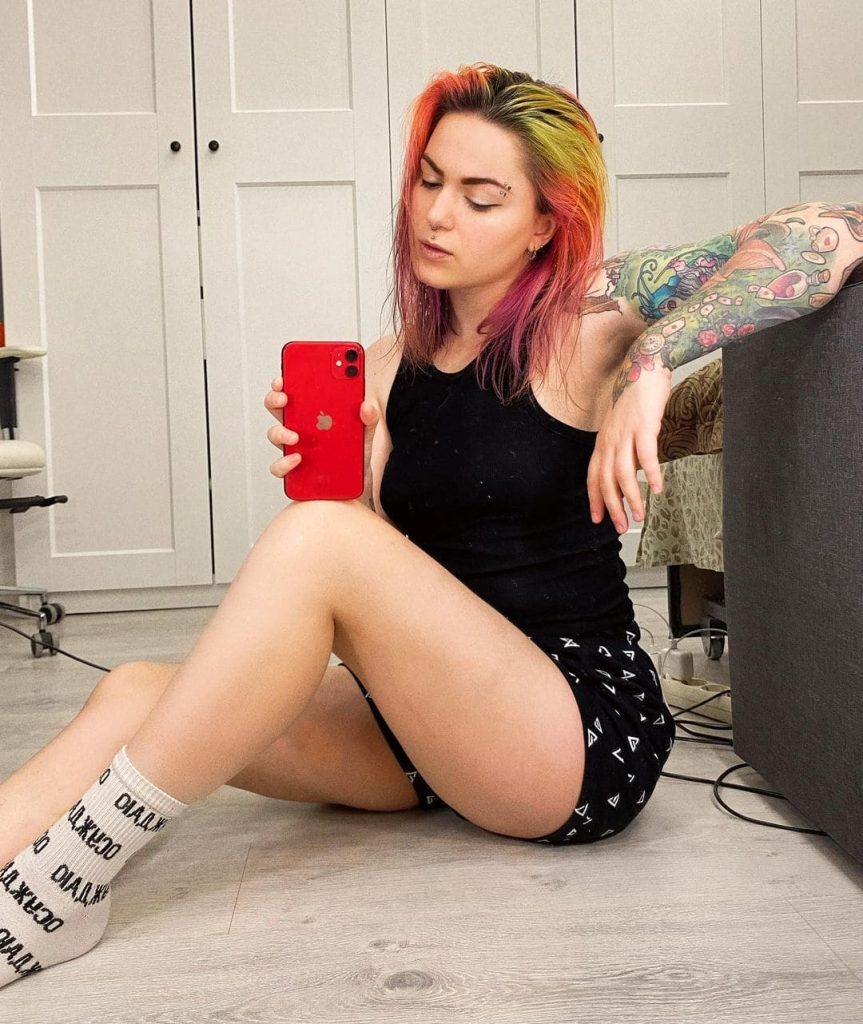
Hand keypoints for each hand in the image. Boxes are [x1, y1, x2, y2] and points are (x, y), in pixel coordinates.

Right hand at [264, 376, 380, 502]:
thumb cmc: (352, 461)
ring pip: (274, 434)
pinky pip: (279, 466)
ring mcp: (292, 449)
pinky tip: (298, 460)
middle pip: (277, 407)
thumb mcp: (364, 438)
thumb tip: (366, 406)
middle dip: (276, 398)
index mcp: (313, 415)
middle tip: (285, 397)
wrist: (352, 492)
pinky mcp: (292, 472)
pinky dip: (284, 462)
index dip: (288, 380)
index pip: (296, 391)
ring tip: (296, 436)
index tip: (287, 374)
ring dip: (281, 432)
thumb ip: (368, 421)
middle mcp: (299, 429)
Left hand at [586, 362, 670, 533]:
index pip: (593, 477)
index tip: (598, 519)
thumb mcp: (624, 429)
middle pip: (606, 481)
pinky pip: (645, 455)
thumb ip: (624, 451)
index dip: (595, 500)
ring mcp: (626, 433)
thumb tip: (631, 475)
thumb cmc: (636, 399)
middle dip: (612, 507)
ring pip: (623, 473)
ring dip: (631, 497)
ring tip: (639, 514)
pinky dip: (651, 474)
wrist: (645, 366)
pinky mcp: (644, 426)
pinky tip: (658, 488)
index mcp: (603, 442)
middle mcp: (610, 440)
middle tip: (620, 526)